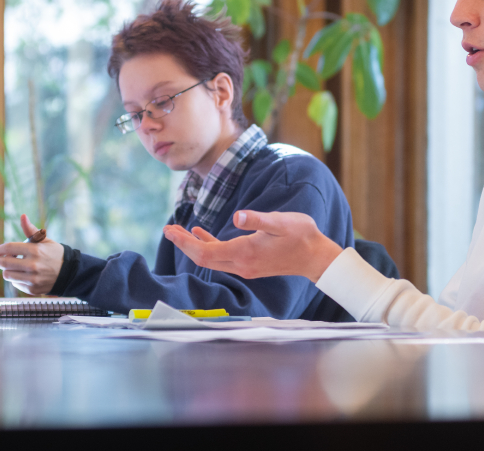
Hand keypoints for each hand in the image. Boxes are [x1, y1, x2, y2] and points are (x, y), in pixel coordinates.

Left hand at [0, 214, 64, 294]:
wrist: (69, 272)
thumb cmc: (55, 253)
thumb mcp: (45, 240)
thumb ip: (31, 230)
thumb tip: (22, 216)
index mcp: (35, 250)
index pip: (8, 248)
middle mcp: (33, 265)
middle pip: (4, 263)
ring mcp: (32, 278)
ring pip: (7, 275)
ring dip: (6, 270)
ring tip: (11, 266)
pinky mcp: (32, 289)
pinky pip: (15, 283)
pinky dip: (16, 278)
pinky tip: (22, 274)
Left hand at [163, 210, 342, 282]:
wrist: (316, 257)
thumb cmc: (301, 236)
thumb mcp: (281, 221)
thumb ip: (258, 219)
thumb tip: (236, 216)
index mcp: (245, 252)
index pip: (205, 252)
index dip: (185, 243)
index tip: (170, 230)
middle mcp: (241, 264)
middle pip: (203, 258)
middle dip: (183, 244)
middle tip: (167, 229)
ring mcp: (245, 267)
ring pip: (211, 259)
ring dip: (194, 246)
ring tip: (179, 231)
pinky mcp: (250, 265)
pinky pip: (222, 258)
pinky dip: (209, 246)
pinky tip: (203, 233)